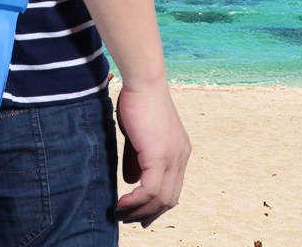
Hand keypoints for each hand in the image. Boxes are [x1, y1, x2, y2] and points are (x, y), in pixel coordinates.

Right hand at [115, 83, 190, 227]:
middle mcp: (181, 157)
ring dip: (140, 211)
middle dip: (149, 213)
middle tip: (128, 220)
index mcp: (179, 150)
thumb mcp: (137, 134)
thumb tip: (132, 182)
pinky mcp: (159, 156)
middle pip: (169, 198)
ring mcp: (173, 158)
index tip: (138, 213)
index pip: (172, 187)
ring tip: (120, 214)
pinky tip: (121, 203)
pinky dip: (136, 201)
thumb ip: (137, 158)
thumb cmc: (137, 100)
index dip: (156, 204)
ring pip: (161, 198)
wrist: (143, 80)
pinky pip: (150, 189)